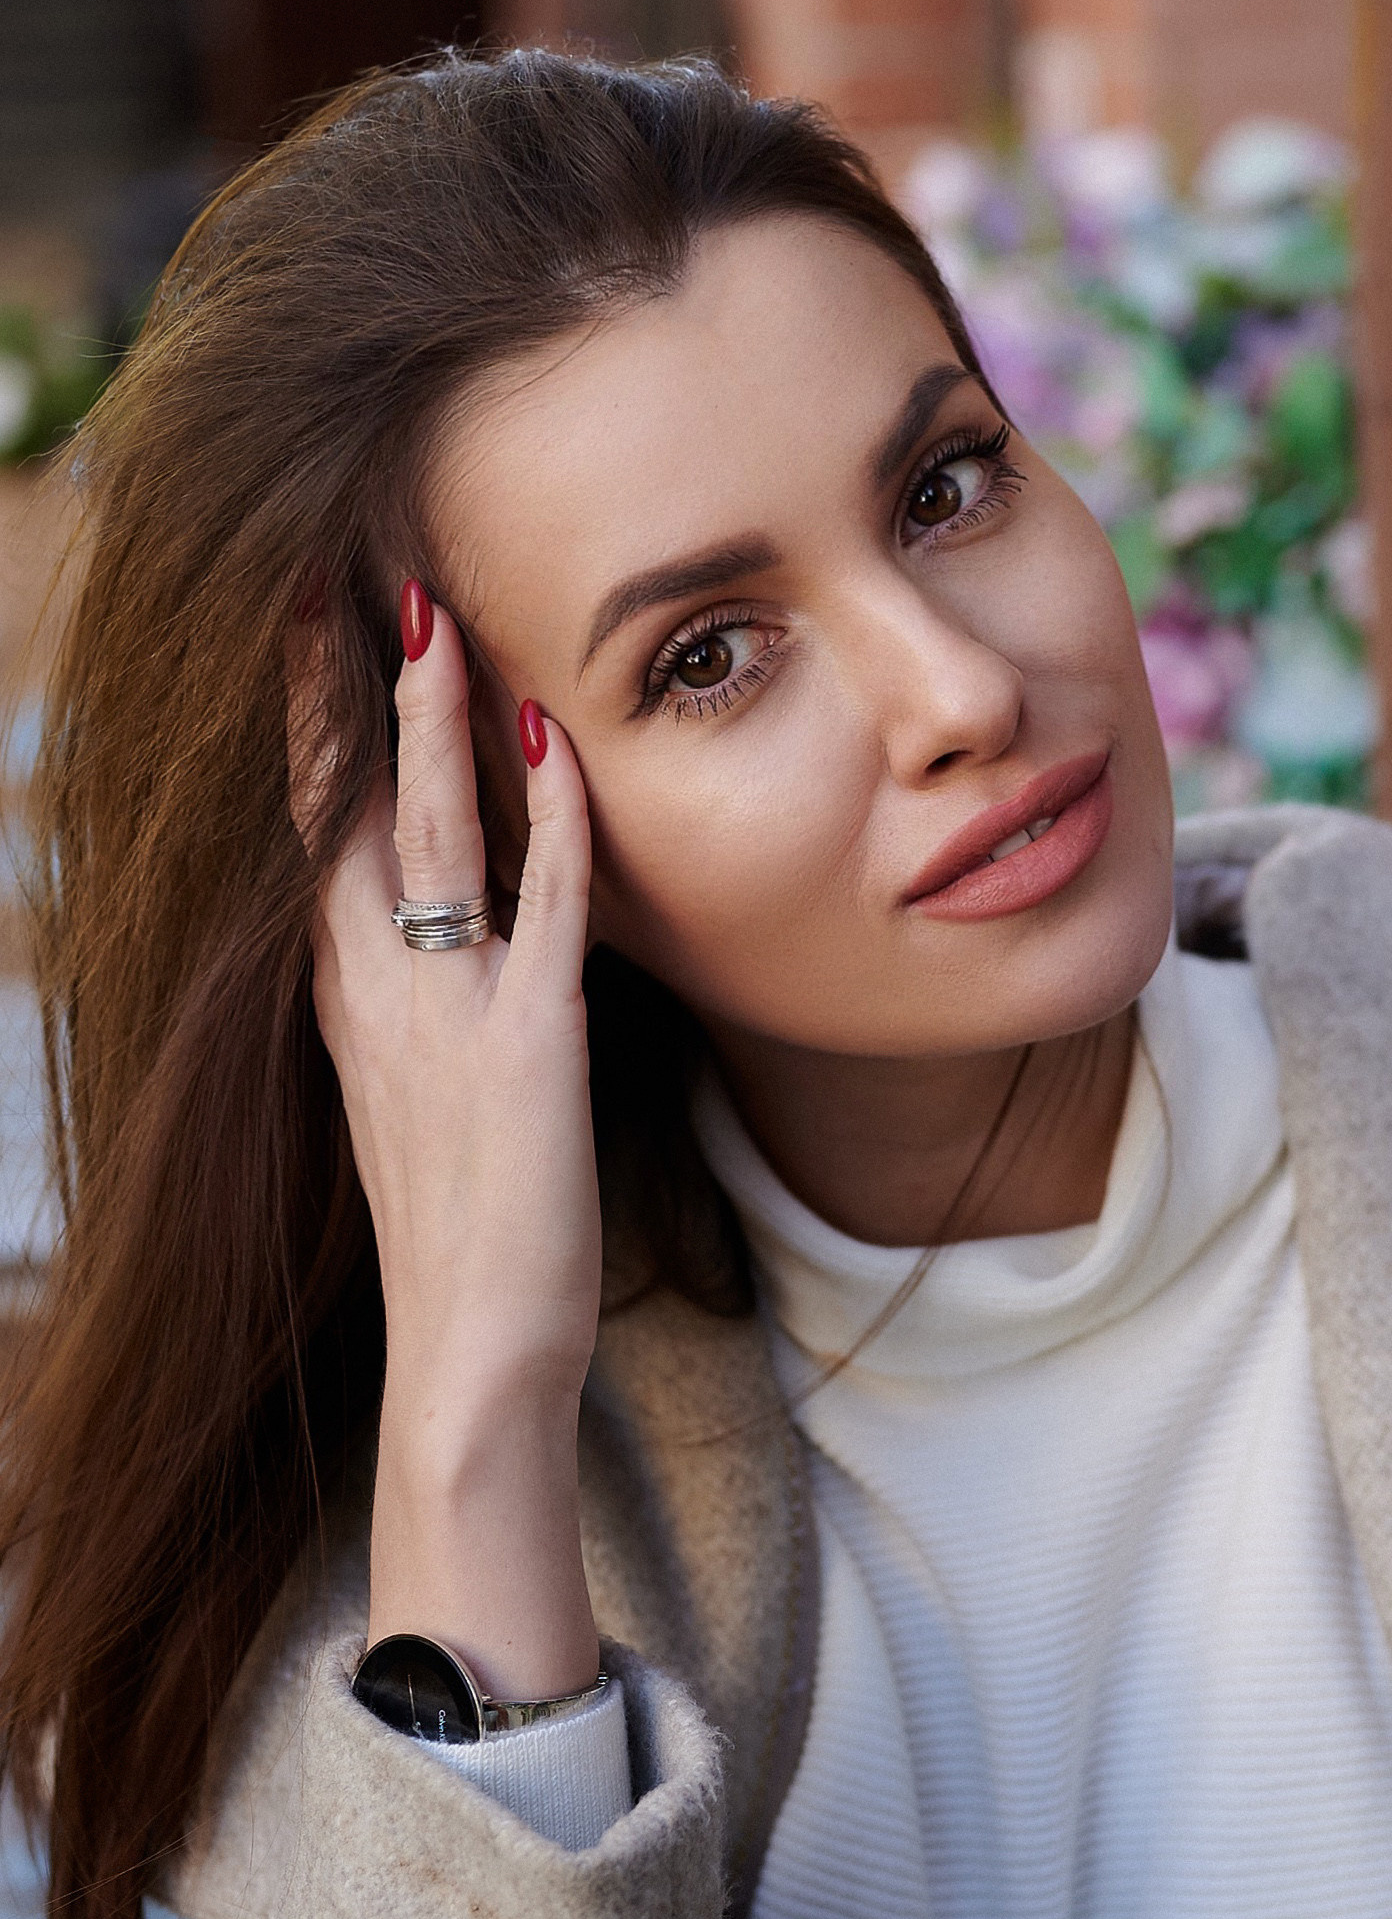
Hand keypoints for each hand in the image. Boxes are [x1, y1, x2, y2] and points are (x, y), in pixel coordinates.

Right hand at [301, 585, 601, 1698]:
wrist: (472, 1350)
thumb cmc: (465, 1231)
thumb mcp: (420, 1097)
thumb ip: (424, 1005)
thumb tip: (453, 935)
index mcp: (345, 997)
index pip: (315, 829)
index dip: (313, 723)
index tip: (312, 622)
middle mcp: (373, 990)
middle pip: (343, 806)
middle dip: (340, 683)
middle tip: (342, 568)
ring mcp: (445, 1014)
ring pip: (427, 834)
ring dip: (430, 719)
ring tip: (430, 610)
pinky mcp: (527, 1046)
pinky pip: (539, 907)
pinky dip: (547, 818)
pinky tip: (553, 741)